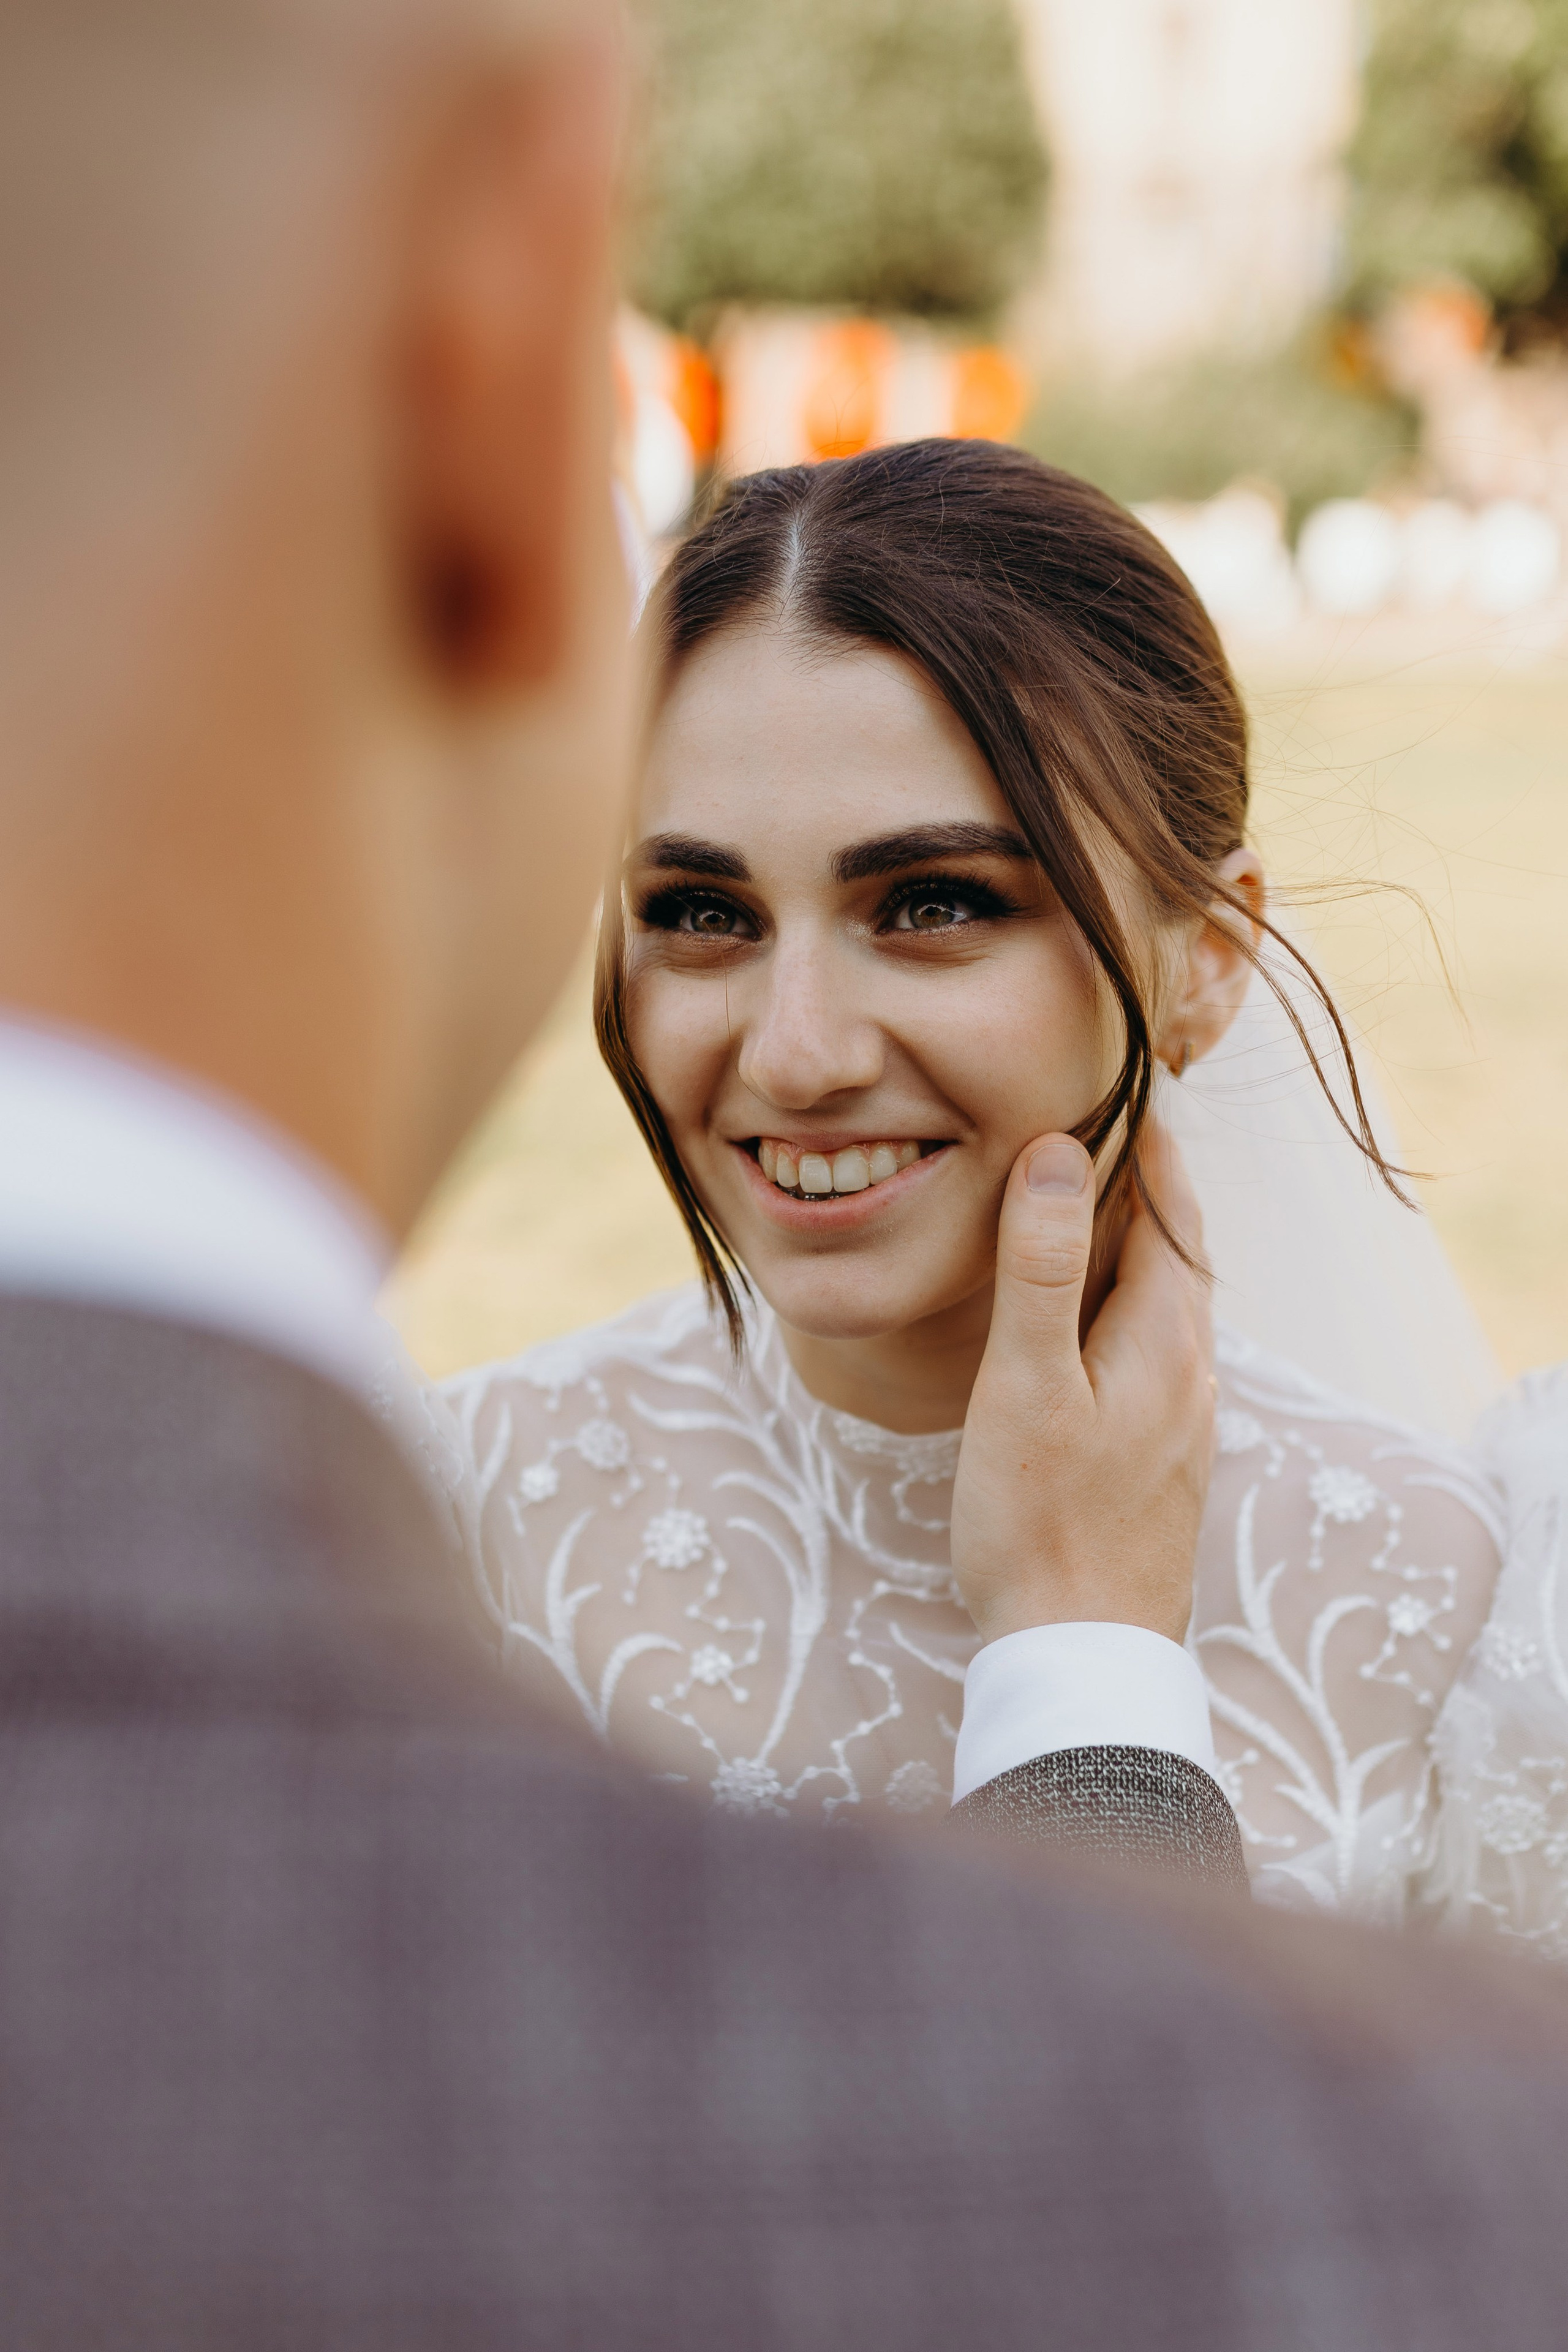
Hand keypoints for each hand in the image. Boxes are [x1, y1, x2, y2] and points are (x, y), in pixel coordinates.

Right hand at [949, 1124, 1214, 1646]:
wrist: (1083, 1656)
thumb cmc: (1040, 1523)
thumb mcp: (1026, 1384)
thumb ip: (1040, 1268)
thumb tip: (1056, 1154)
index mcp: (1165, 1342)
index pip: (1170, 1214)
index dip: (1148, 1149)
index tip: (1123, 1091)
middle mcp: (1190, 1374)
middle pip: (1178, 1256)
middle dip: (1148, 1191)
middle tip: (1110, 1133)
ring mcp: (1181, 1423)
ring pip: (1169, 1308)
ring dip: (1139, 1251)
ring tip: (1095, 1214)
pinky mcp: (1161, 1462)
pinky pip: (1155, 1354)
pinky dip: (1128, 1309)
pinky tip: (1091, 1328)